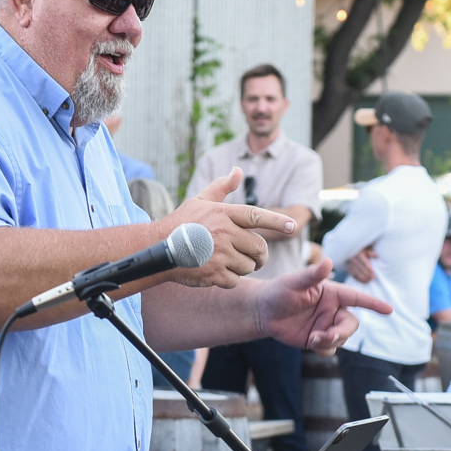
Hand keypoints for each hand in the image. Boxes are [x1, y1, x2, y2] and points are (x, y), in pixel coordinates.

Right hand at [167, 169, 292, 286]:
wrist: (158, 248)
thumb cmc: (181, 223)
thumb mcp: (201, 200)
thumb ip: (222, 187)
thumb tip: (238, 170)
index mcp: (224, 213)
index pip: (257, 216)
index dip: (276, 222)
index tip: (292, 226)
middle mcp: (224, 233)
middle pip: (259, 248)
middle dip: (261, 255)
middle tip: (257, 258)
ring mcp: (219, 254)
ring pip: (249, 266)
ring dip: (244, 267)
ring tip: (231, 262)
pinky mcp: (214, 273)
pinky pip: (235, 280)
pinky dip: (230, 279)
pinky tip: (219, 272)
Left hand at [257, 258, 391, 354]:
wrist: (263, 312)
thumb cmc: (279, 291)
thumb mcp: (294, 282)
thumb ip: (313, 274)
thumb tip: (329, 261)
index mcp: (332, 293)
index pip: (357, 298)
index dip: (373, 304)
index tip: (389, 310)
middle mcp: (332, 310)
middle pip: (352, 324)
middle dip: (343, 332)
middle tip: (327, 335)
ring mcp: (326, 325)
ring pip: (342, 338)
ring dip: (331, 341)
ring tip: (312, 339)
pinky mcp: (317, 339)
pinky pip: (330, 349)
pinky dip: (324, 349)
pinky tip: (311, 343)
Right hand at [345, 248, 377, 281]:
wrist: (352, 248)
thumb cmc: (362, 249)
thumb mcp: (367, 248)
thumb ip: (371, 252)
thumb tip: (375, 255)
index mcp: (358, 253)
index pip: (365, 263)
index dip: (370, 270)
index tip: (374, 274)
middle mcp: (352, 258)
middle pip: (361, 268)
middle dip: (367, 274)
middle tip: (373, 279)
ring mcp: (349, 263)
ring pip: (356, 272)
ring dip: (363, 278)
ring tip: (369, 280)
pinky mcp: (347, 267)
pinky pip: (352, 274)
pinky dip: (357, 278)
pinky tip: (363, 281)